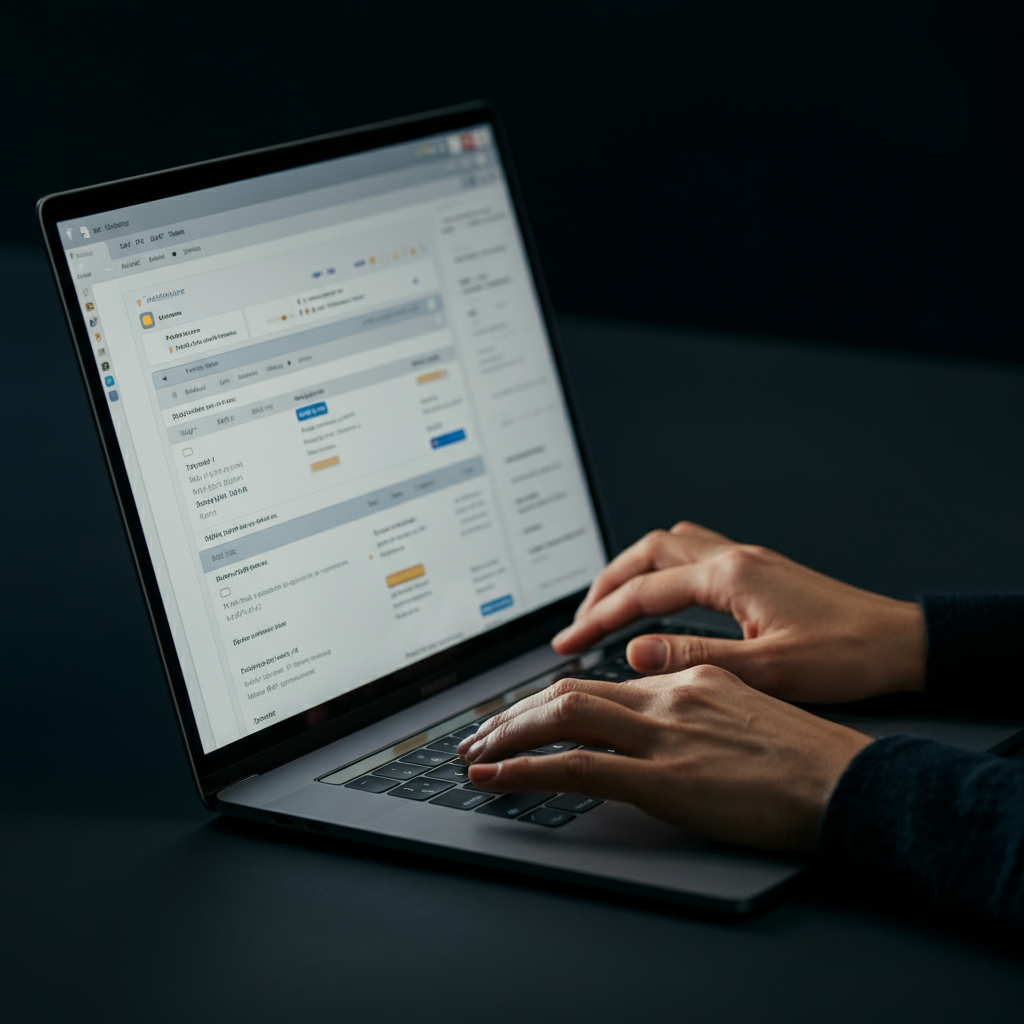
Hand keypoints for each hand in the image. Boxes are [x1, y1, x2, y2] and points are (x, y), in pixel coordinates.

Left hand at [457, 668, 872, 852]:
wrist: (848, 782)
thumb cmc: (807, 758)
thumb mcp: (746, 711)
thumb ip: (693, 706)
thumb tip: (653, 720)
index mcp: (688, 677)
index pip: (602, 684)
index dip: (552, 701)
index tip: (524, 718)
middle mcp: (668, 695)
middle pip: (569, 691)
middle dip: (513, 714)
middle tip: (479, 733)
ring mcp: (662, 734)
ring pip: (562, 716)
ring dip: (506, 735)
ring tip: (474, 753)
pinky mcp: (661, 779)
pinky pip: (576, 767)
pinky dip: (526, 770)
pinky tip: (497, 777)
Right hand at [552, 521, 925, 703]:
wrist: (901, 643)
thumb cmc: (847, 655)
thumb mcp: (767, 670)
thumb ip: (695, 657)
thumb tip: (635, 651)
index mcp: (730, 577)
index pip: (643, 591)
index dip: (598, 618)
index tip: (567, 642)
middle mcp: (735, 558)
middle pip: (648, 553)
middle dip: (606, 584)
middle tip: (580, 620)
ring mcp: (749, 561)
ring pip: (671, 547)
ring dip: (634, 571)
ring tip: (611, 603)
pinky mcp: (761, 572)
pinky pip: (695, 557)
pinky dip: (664, 573)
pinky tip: (666, 600)